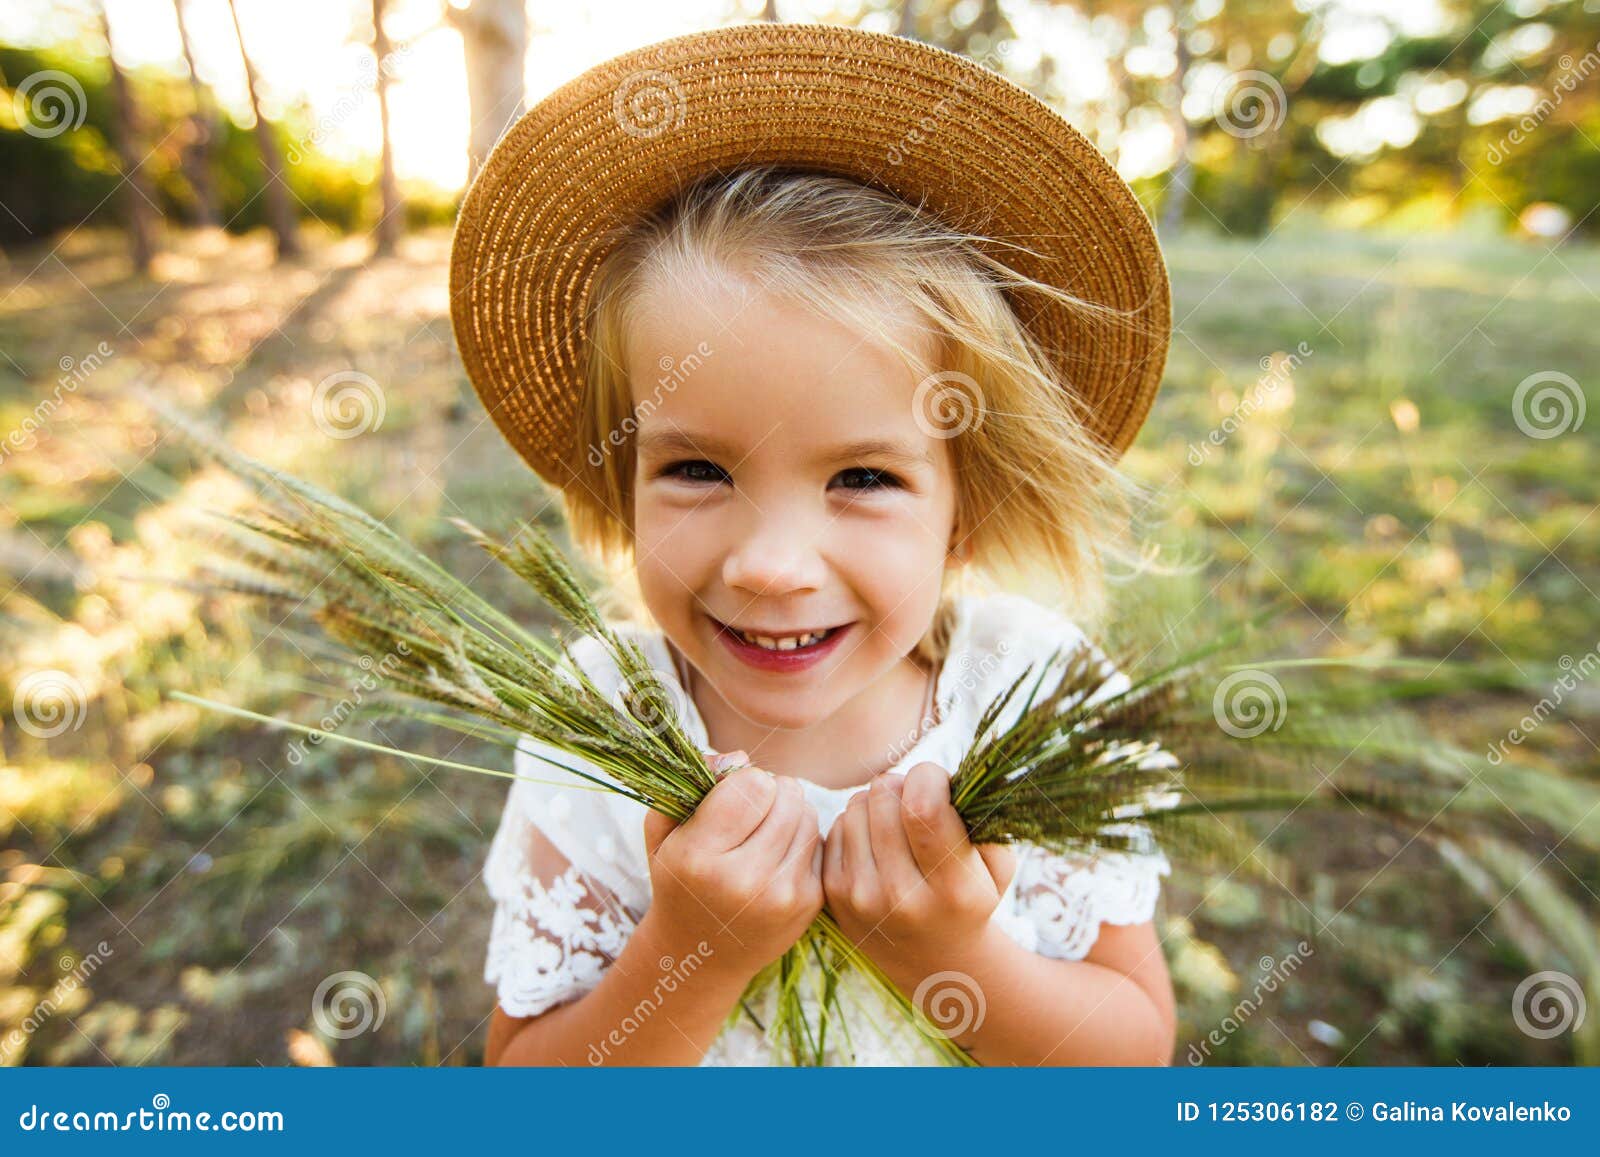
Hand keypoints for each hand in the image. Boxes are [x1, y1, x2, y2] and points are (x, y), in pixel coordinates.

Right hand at [643, 756, 823, 978]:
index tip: (730, 797)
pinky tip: (778, 856)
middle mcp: (743, 881)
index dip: (744, 781)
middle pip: (786, 795)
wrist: (701, 954)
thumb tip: (740, 757)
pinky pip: (820, 842)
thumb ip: (694, 783)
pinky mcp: (808, 904)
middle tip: (752, 811)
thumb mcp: (665, 831)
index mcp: (698, 858)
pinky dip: (801, 840)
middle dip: (771, 793)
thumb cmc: (680, 880)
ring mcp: (781, 895)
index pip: (752, 784)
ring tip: (764, 831)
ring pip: (808, 815)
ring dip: (790, 813)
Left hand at [822, 762, 1015, 967]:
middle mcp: (902, 897)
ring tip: (898, 822)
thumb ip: (983, 820)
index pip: (924, 806)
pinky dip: (857, 823)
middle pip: (884, 798)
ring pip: (856, 807)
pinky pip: (837, 827)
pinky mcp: (833, 895)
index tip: (939, 782)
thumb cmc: (971, 899)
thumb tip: (949, 778)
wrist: (934, 962)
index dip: (929, 777)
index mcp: (952, 888)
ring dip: (878, 803)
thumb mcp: (997, 867)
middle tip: (916, 800)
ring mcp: (861, 897)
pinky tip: (877, 842)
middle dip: (903, 785)